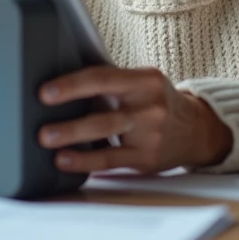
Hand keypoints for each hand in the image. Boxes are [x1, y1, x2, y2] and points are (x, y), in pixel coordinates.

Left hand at [37, 66, 232, 173]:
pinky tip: (66, 160)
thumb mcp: (141, 82)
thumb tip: (63, 83)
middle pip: (105, 112)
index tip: (45, 92)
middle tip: (42, 125)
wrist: (196, 129)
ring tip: (48, 141)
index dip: (72, 84)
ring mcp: (150, 134)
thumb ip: (110, 82)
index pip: (103, 78)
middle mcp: (150, 106)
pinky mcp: (146, 158)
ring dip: (73, 138)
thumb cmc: (157, 101)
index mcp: (145, 80)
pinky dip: (85, 161)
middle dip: (71, 119)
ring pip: (106, 136)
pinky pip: (111, 160)